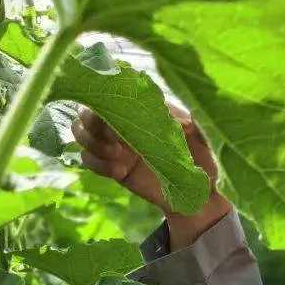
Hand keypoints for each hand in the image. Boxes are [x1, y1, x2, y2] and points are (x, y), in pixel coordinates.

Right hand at [72, 105, 231, 248]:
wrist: (200, 195)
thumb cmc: (205, 159)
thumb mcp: (204, 135)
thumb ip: (192, 120)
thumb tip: (180, 111)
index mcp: (144, 106)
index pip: (110, 89)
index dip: (105, 99)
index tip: (119, 117)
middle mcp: (125, 120)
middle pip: (86, 108)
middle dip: (93, 122)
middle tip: (116, 141)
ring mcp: (116, 143)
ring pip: (80, 131)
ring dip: (91, 141)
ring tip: (117, 155)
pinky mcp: (113, 166)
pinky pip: (87, 159)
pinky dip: (96, 163)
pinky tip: (119, 170)